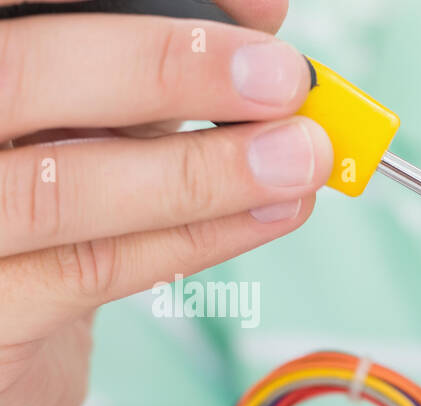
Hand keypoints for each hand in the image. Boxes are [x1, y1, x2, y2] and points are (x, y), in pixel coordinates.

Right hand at [0, 0, 331, 405]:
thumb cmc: (41, 196)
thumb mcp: (85, 115)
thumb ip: (151, 70)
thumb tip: (260, 22)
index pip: (26, 2)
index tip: (256, 9)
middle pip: (25, 74)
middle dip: (167, 68)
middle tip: (282, 78)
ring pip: (64, 190)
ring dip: (203, 171)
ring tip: (299, 157)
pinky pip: (93, 269)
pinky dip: (196, 237)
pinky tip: (269, 213)